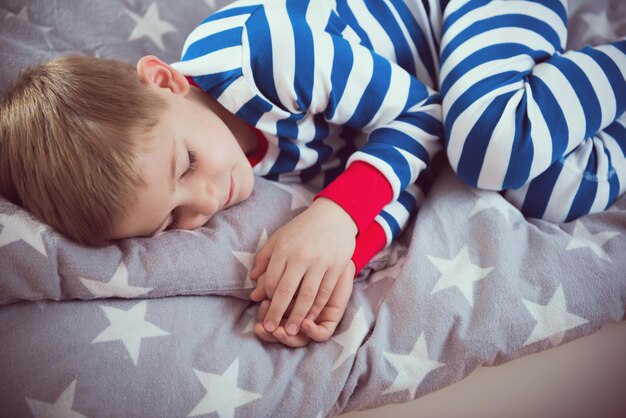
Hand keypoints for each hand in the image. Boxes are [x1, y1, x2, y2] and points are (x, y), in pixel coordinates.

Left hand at [250, 197, 356, 335]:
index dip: (267, 295)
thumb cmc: (303, 228)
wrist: (334, 216)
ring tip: (290, 331)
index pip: (272, 278)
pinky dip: (317, 307)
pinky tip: (311, 318)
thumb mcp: (280, 238)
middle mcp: (301, 256)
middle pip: (286, 290)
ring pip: (307, 295)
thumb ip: (264, 258)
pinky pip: (325, 292)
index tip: (265, 306)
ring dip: (297, 316)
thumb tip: (253, 283)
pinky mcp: (336, 268)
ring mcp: (320, 263)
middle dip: (277, 312)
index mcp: (284, 248)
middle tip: (270, 328)